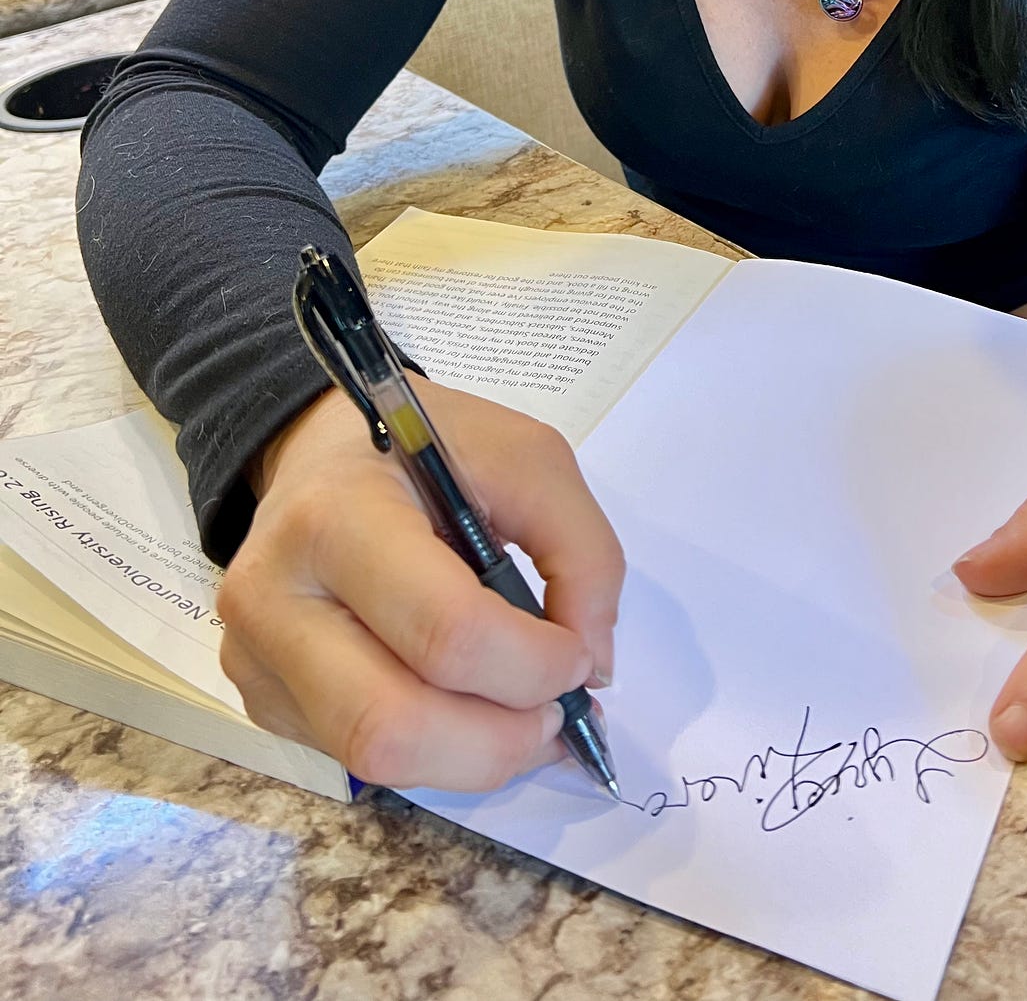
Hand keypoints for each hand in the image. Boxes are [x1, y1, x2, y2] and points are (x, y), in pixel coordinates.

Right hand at [218, 376, 623, 791]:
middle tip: (557, 713)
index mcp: (338, 516)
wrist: (317, 446)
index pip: (443, 631)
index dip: (530, 664)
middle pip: (390, 724)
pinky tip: (469, 709)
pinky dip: (434, 752)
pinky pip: (357, 758)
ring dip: (472, 759)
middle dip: (499, 741)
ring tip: (525, 720)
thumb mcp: (526, 457)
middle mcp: (275, 596)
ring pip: (371, 758)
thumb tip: (591, 666)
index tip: (578, 655)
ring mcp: (255, 658)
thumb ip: (582, 552)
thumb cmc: (425, 447)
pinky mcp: (261, 699)